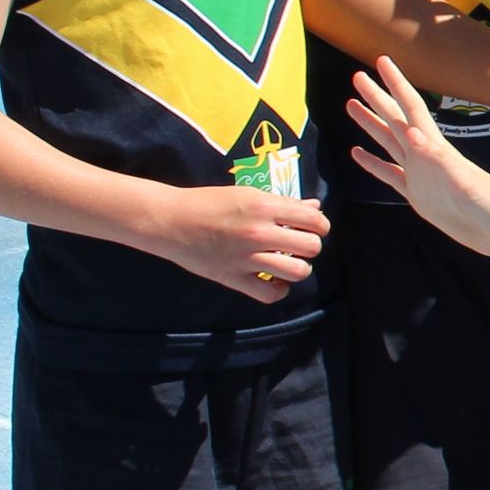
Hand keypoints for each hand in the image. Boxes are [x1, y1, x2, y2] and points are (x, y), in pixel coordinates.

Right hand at [153, 184, 327, 297]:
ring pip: (298, 271)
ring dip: (299, 268)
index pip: (314, 220)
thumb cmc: (209, 203)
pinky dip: (278, 289)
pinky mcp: (233, 278)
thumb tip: (315, 207)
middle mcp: (259, 233)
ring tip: (289, 262)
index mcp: (264, 207)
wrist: (169, 220)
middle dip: (311, 246)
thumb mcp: (248, 194)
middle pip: (312, 247)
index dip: (320, 225)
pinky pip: (271, 294)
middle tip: (298, 244)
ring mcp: (246, 258)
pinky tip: (274, 280)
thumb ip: (284, 203)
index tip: (312, 227)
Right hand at [346, 59, 489, 264]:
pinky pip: (389, 175)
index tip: (381, 61)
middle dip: (377, 97)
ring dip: (371, 124)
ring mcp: (421, 175)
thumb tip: (412, 134)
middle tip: (357, 76)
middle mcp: (427, 156)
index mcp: (438, 148)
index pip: (412, 108)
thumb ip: (440, 160)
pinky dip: (372, 164)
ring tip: (351, 105)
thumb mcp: (466, 184)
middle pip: (395, 119)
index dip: (396, 84)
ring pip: (389, 142)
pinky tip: (358, 154)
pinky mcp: (419, 196)